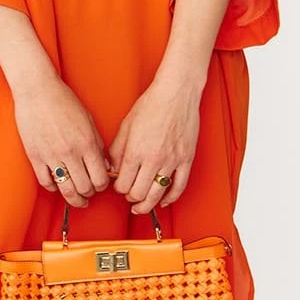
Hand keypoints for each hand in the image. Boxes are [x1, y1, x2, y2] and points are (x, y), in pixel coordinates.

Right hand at [11, 70, 110, 207]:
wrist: (37, 90)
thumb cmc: (63, 101)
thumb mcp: (88, 120)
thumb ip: (97, 144)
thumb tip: (104, 166)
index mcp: (87, 143)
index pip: (100, 178)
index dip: (102, 186)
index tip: (100, 185)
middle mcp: (71, 152)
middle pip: (85, 188)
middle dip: (89, 194)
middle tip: (89, 193)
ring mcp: (52, 156)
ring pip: (67, 190)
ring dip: (74, 199)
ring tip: (76, 199)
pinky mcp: (35, 156)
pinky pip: (46, 182)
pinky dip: (53, 188)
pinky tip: (57, 185)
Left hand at [108, 82, 199, 212]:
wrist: (176, 93)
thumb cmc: (151, 105)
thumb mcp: (125, 126)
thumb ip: (117, 150)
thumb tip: (113, 169)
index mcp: (135, 151)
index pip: (122, 184)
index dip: (118, 189)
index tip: (118, 186)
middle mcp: (153, 159)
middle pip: (138, 193)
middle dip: (130, 197)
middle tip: (128, 195)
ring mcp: (172, 161)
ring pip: (157, 194)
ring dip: (147, 204)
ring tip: (141, 206)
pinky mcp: (186, 159)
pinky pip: (179, 186)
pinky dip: (170, 198)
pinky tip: (163, 201)